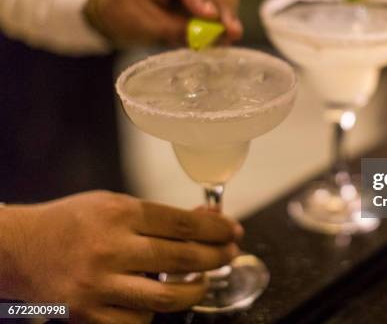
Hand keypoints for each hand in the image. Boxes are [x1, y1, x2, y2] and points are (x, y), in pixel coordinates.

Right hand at [0, 190, 241, 322]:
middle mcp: (110, 249)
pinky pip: (139, 319)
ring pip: (167, 296)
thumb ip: (160, 216)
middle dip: (217, 256)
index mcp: (118, 214)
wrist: (20, 249)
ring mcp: (99, 286)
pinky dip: (155, 309)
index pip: (182, 224)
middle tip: (230, 253)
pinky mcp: (88, 315)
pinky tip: (157, 298)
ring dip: (196, 288)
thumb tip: (208, 220)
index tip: (234, 231)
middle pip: (182, 257)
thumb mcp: (115, 205)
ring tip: (203, 279)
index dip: (216, 229)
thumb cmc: (71, 222)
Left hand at [93, 0, 242, 46]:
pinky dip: (226, 10)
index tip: (212, 16)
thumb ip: (178, 28)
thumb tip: (214, 34)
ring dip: (228, 11)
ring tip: (229, 36)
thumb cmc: (125, 13)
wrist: (119, 4)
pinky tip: (225, 28)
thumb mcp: (144, 25)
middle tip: (232, 33)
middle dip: (223, 6)